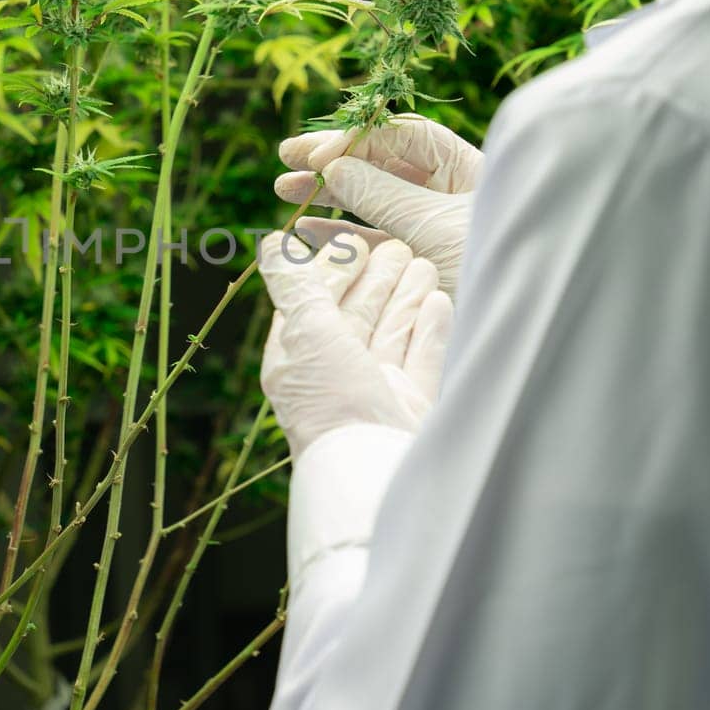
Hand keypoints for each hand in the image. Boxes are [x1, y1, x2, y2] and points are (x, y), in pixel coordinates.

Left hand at [258, 227, 453, 458]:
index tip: (354, 239)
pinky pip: (421, 363)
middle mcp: (335, 377)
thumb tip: (269, 244)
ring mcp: (375, 395)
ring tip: (424, 265)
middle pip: (357, 317)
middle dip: (376, 281)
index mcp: (299, 360)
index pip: (314, 304)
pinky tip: (440, 302)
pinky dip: (430, 332)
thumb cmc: (334, 400)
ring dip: (406, 299)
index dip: (332, 271)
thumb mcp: (305, 332)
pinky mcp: (411, 410)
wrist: (378, 470)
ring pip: (391, 336)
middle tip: (398, 247)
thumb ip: (294, 287)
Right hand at [273, 115, 482, 294]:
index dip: (357, 140)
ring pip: (373, 203)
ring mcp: (432, 228)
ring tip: (284, 191)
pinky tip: (307, 231)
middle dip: (334, 162)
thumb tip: (333, 166)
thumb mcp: (433, 225)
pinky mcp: (419, 263)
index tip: (317, 154)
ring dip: (329, 197)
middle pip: (383, 164)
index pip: (404, 138)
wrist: (520, 328)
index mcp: (467, 168)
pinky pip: (374, 241)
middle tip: (287, 158)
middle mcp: (450, 193)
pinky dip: (341, 235)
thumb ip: (380, 194)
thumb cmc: (492, 264)